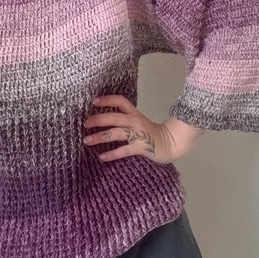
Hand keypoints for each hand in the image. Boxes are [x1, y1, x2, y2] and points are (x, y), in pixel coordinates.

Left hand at [83, 96, 202, 163]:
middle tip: (86, 123)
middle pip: (114, 117)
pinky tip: (101, 157)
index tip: (94, 102)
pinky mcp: (141, 147)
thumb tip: (103, 120)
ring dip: (100, 136)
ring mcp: (138, 134)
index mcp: (134, 113)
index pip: (120, 101)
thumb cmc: (151, 133)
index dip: (107, 100)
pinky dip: (111, 154)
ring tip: (87, 141)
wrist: (172, 143)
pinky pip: (123, 150)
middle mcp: (135, 121)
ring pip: (116, 133)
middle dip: (98, 119)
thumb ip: (124, 120)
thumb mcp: (138, 122)